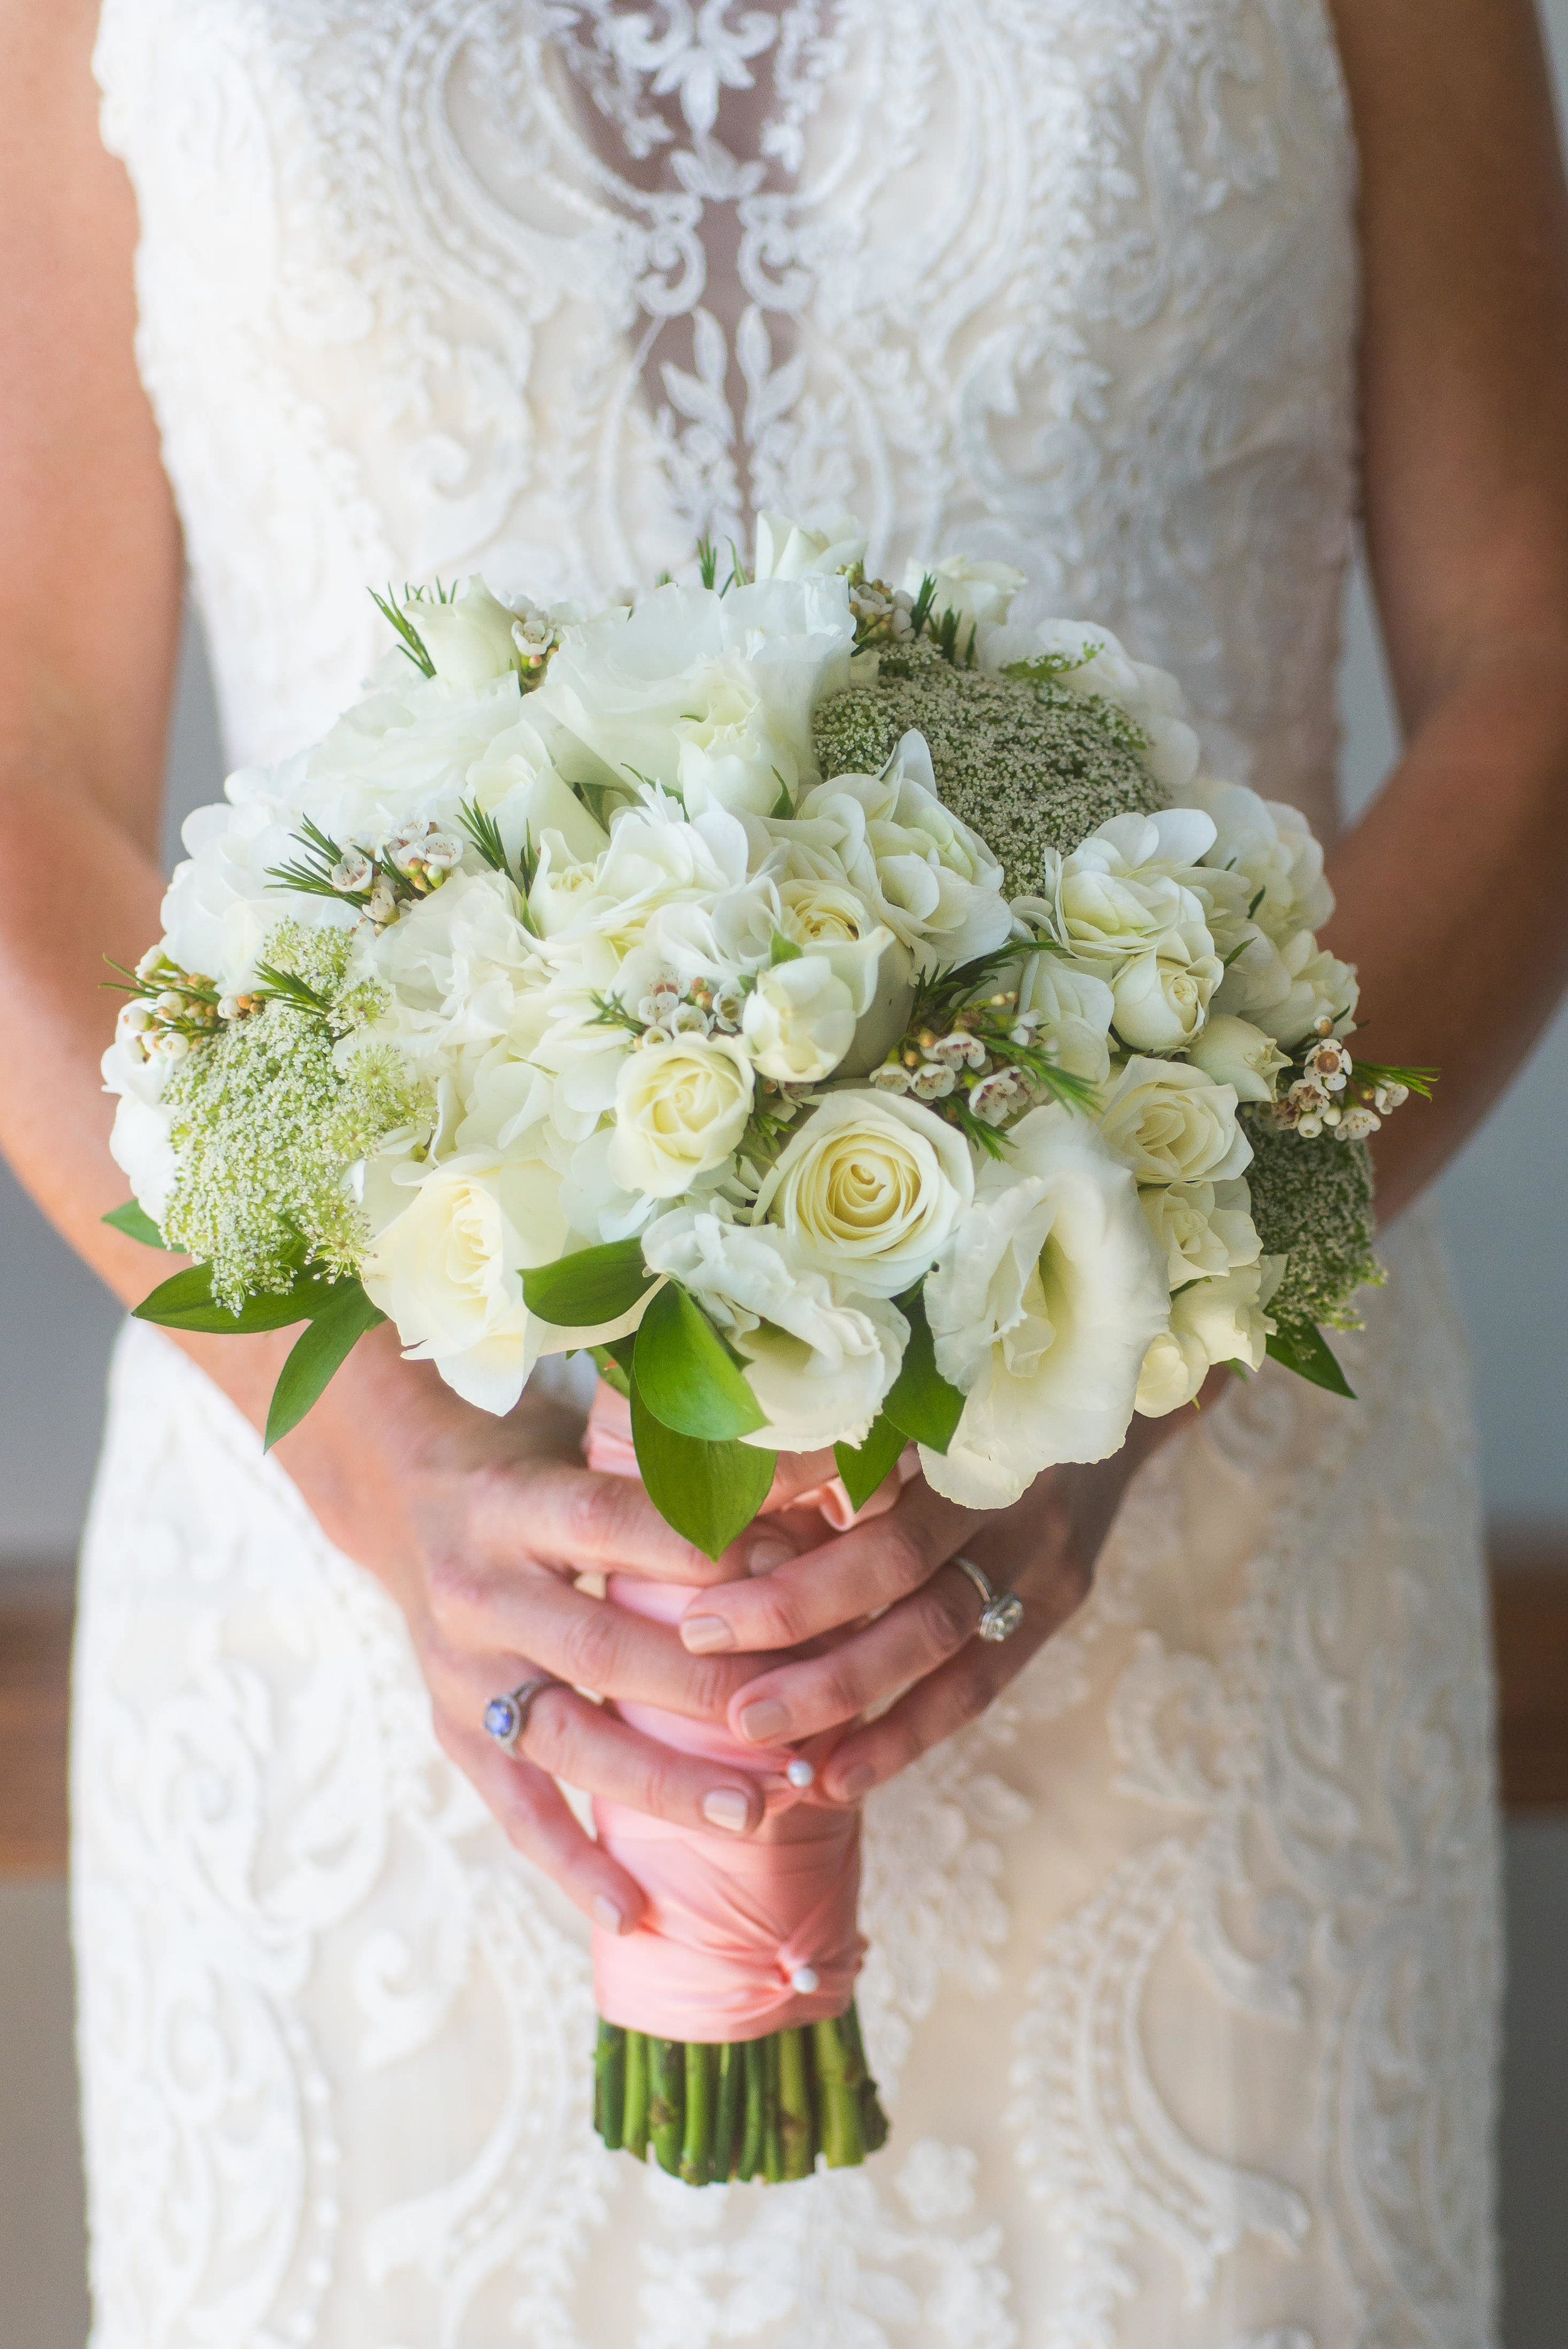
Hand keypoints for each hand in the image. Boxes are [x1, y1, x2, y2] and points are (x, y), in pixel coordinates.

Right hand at [225, 1322, 800, 1935]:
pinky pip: (515, 1808)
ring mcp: (462, 1671)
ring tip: (754, 1814)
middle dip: (705, 1692)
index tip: (793, 1576)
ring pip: (566, 1741)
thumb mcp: (588, 1444)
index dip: (704, 1552)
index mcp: (516, 1502)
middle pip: (600, 1648)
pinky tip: (634, 1911)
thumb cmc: (538, 1466)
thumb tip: (822, 1473)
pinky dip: (572, 1864)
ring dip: (662, 1786)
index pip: (615, 1525)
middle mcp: (480, 1589)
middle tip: (801, 1725)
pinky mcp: (454, 1730)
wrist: (404, 1499)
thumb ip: (678, 1473)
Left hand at [672, 1382, 1223, 1801]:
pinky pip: (978, 1685)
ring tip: (754, 1733)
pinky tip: (835, 1777)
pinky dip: (904, 1736)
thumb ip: (824, 1419)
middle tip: (702, 1641)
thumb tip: (706, 1461)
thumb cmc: (982, 1376)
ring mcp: (1042, 1546)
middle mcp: (1006, 1478)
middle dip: (793, 1611)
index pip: (858, 1454)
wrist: (1122, 1386)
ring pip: (935, 1635)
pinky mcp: (1058, 1599)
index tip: (699, 1534)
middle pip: (895, 1557)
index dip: (779, 1492)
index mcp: (958, 1405)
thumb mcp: (913, 1373)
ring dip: (841, 1691)